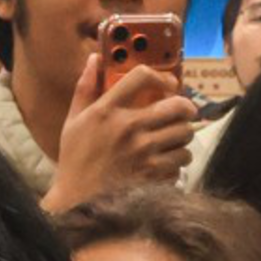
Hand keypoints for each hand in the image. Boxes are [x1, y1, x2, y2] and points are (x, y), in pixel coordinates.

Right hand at [41, 52, 198, 209]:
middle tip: (184, 112)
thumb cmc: (75, 160)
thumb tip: (95, 58)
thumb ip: (85, 88)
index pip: (142, 77)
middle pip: (177, 106)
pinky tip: (165, 163)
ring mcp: (143, 153)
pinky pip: (181, 162)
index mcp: (106, 111)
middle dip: (186, 108)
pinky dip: (177, 162)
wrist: (76, 202)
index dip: (162, 76)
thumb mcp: (74, 121)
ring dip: (183, 137)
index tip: (167, 84)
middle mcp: (128, 128)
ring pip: (185, 135)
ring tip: (173, 140)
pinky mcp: (154, 176)